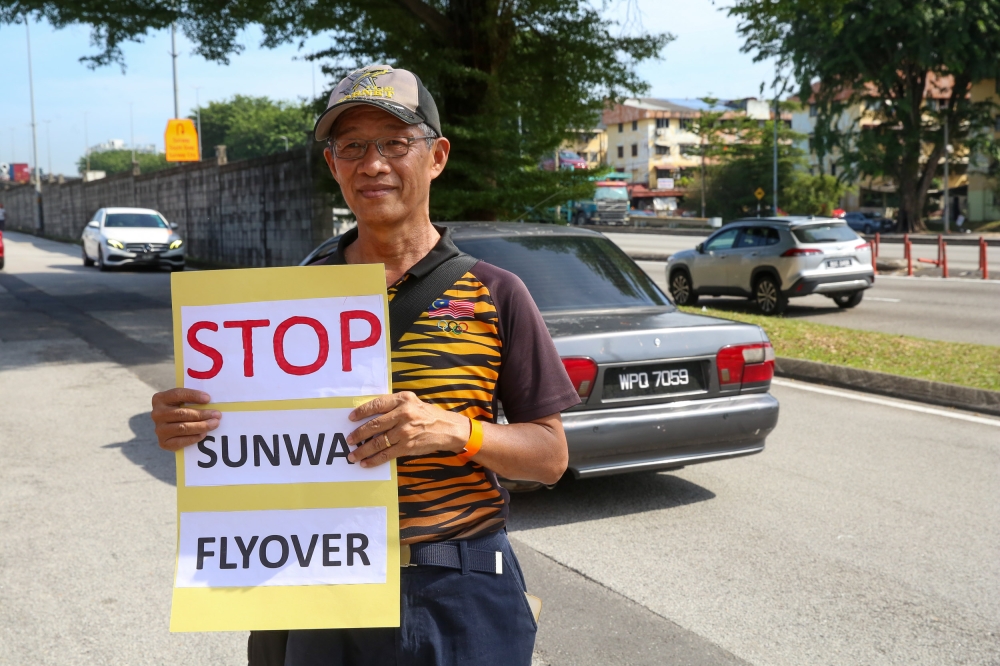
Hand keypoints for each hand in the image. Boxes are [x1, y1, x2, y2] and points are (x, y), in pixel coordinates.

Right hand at [151, 388, 220, 451]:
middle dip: (202, 414)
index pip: (177, 394)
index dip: (193, 396)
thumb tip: (210, 400)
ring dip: (201, 426)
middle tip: (217, 415)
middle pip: (182, 413)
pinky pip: (181, 441)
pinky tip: (204, 434)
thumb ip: (192, 398)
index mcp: (160, 399)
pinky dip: (194, 438)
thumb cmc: (182, 409)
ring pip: (183, 427)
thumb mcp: (183, 400)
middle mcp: (156, 414)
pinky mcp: (163, 442)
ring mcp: (159, 429)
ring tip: (214, 424)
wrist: (172, 428)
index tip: (208, 398)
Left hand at [346, 392, 468, 467]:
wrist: (448, 428)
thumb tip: (370, 415)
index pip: (376, 404)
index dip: (361, 411)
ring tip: (353, 455)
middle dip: (358, 434)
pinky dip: (374, 460)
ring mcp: (405, 431)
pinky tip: (366, 463)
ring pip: (377, 442)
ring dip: (362, 450)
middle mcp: (403, 414)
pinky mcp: (407, 446)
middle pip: (374, 425)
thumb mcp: (412, 402)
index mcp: (402, 400)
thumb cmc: (427, 415)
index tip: (351, 418)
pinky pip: (386, 454)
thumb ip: (394, 405)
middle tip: (349, 440)